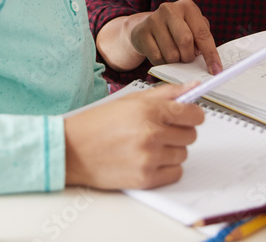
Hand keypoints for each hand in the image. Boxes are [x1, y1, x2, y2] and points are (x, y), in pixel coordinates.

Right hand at [64, 82, 204, 189]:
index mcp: (149, 110)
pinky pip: (175, 173)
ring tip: (149, 146)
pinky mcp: (145, 179)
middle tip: (161, 131)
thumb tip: (194, 87)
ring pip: (183, 154)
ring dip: (171, 150)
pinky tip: (148, 160)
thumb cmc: (98, 123)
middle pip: (191, 135)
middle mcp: (152, 133)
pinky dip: (167, 168)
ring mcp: (149, 158)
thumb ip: (165, 93)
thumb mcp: (130, 100)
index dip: (193, 115)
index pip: (193, 114)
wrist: (71, 150)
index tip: (189, 116)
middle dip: (180, 132)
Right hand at [129, 0, 221, 74]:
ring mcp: (153, 19)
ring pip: (171, 53)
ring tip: (174, 55)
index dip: (211, 54)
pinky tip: (162, 56)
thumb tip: (211, 62)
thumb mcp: (192, 27)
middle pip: (185, 41)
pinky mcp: (141, 32)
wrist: (145, 27)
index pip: (203, 33)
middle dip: (189, 57)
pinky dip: (163, 63)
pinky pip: (157, 57)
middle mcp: (169, 9)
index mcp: (187, 6)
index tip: (216, 70)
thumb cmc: (175, 29)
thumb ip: (202, 40)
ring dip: (175, 61)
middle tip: (187, 59)